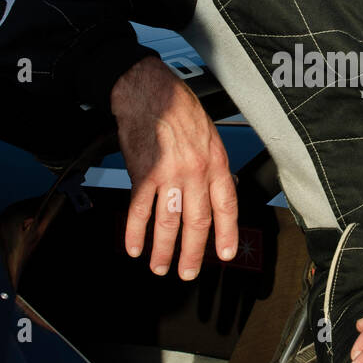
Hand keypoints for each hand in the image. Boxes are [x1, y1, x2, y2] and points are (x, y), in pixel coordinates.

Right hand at [110, 55, 237, 278]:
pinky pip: (140, 210)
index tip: (225, 255)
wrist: (148, 90)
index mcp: (216, 162)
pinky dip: (135, 232)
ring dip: (164, 250)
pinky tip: (134, 247)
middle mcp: (196, 172)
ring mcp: (169, 175)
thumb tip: (228, 187)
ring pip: (168, 222)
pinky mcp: (143, 174)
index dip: (227, 234)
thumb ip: (217, 164)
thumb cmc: (178, 106)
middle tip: (188, 272)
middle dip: (193, 253)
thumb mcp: (210, 133)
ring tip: (160, 267)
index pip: (226, 207)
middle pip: (197, 222)